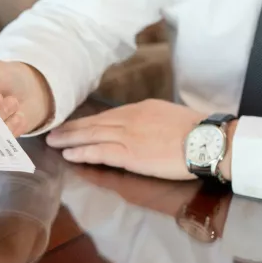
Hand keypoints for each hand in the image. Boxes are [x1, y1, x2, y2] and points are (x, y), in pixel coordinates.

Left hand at [46, 99, 204, 180]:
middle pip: (94, 123)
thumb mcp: (169, 114)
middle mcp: (129, 118)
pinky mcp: (129, 154)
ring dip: (70, 139)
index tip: (76, 124)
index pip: (108, 115)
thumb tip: (143, 125)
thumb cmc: (197, 131)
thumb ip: (151, 119)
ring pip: (91, 135)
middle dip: (72, 128)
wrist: (208, 140)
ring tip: (54, 142)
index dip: (89, 121)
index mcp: (141, 108)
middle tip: (53, 131)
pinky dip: (82, 152)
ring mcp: (127, 136)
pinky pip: (99, 152)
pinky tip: (69, 154)